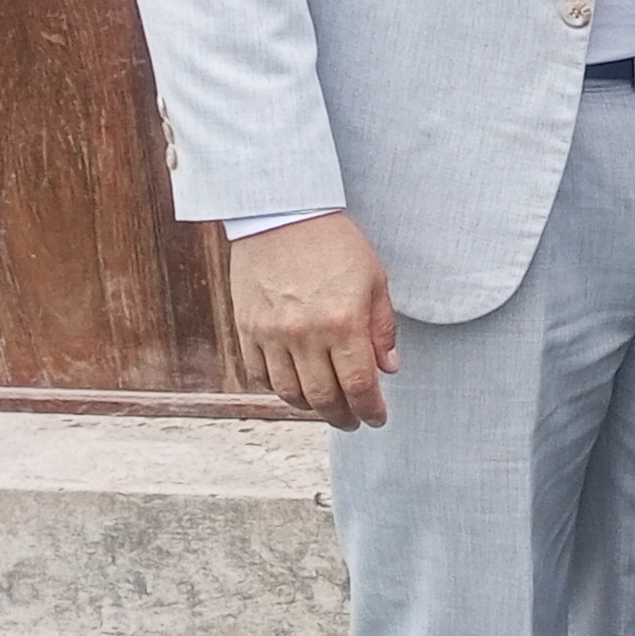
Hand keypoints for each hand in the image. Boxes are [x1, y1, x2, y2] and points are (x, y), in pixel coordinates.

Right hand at [227, 209, 395, 429]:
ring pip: (290, 392)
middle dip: (343, 417)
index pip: (359, 385)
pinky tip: (293, 388)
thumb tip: (388, 369)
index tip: (377, 418)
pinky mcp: (246, 328)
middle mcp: (305, 334)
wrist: (281, 214)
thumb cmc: (334, 243)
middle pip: (324, 397)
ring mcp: (271, 334)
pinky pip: (258, 375)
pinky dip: (277, 389)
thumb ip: (382, 328)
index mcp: (343, 322)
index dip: (370, 410)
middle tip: (353, 421)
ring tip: (326, 407)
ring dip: (311, 408)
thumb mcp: (374, 280)